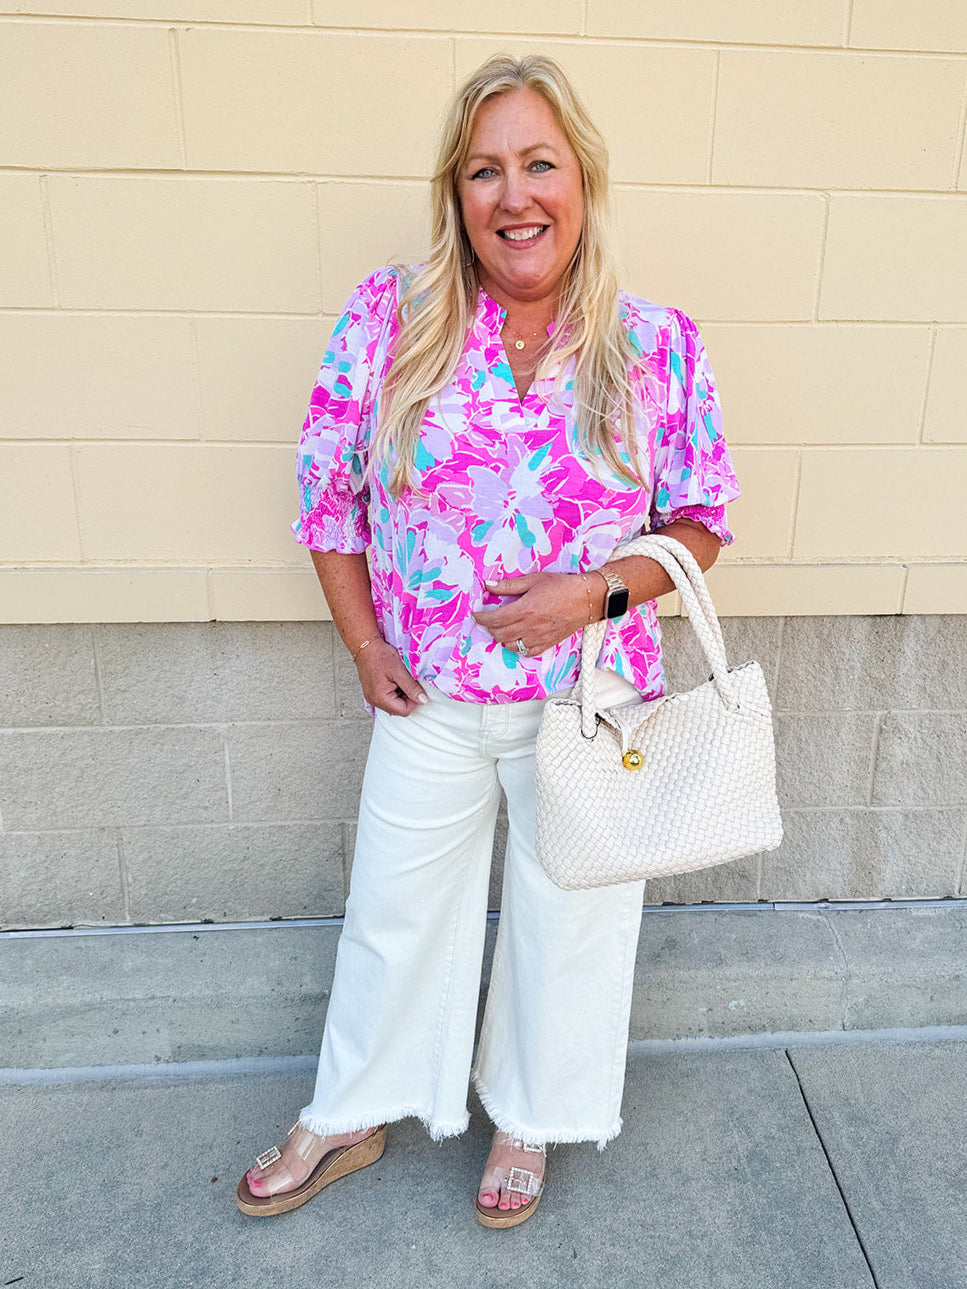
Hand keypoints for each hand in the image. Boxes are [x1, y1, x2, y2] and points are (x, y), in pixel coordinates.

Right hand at [355, 639, 428, 715]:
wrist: (365, 646)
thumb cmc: (379, 655)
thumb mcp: (399, 670)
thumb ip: (411, 687)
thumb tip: (423, 700)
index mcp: (381, 698)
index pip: (404, 710)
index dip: (415, 701)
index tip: (418, 688)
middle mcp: (375, 701)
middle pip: (399, 709)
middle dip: (408, 697)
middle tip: (409, 681)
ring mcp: (373, 697)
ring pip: (394, 704)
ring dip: (402, 693)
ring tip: (401, 678)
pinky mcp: (373, 693)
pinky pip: (388, 698)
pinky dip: (395, 690)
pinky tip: (395, 679)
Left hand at [472, 571, 596, 656]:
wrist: (586, 599)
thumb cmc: (561, 586)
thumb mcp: (534, 580)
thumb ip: (509, 585)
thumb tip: (489, 585)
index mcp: (524, 609)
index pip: (494, 619)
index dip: (481, 618)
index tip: (476, 614)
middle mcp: (530, 626)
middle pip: (499, 634)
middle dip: (490, 627)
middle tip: (489, 619)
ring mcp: (538, 637)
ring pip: (510, 645)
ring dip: (502, 637)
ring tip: (503, 627)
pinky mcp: (547, 643)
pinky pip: (526, 652)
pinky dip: (517, 647)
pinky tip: (517, 638)